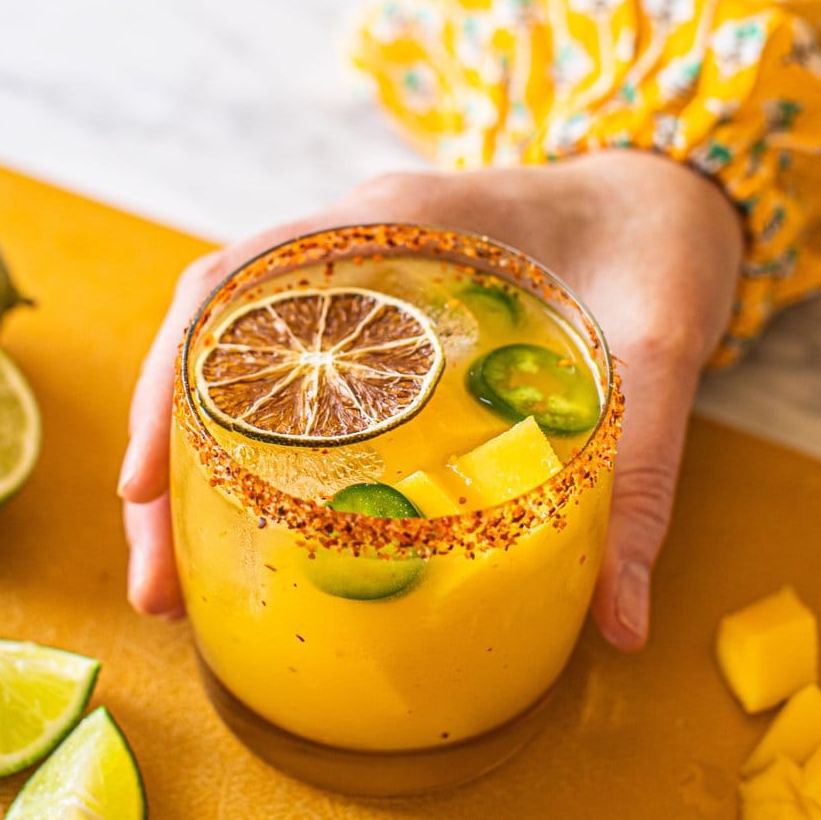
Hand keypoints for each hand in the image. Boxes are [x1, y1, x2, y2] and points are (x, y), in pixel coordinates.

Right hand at [119, 151, 741, 647]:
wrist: (675, 187)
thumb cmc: (663, 244)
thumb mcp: (663, 352)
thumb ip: (645, 482)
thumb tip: (619, 632)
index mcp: (401, 220)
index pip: (239, 278)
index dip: (172, 375)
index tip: (145, 480)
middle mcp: (357, 239)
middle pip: (209, 335)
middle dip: (158, 450)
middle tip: (156, 583)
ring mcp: (359, 273)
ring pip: (232, 358)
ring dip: (188, 456)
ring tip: (178, 575)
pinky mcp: (379, 311)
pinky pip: (284, 371)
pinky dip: (244, 443)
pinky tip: (246, 522)